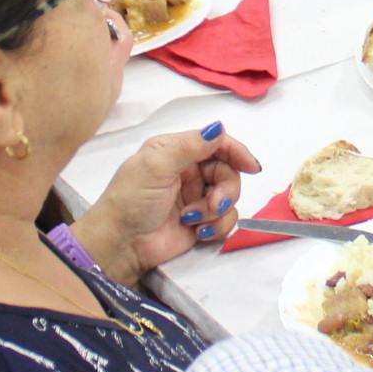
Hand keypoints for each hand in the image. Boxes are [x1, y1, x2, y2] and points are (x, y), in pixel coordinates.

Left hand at [73, 121, 262, 280]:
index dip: (237, 152)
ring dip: (216, 210)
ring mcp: (195, 198)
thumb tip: (219, 128)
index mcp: (176, 151)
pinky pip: (224, 220)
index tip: (251, 166)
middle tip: (214, 204)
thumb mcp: (156, 165)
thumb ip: (190, 145)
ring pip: (229, 197)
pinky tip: (196, 233)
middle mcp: (188, 171)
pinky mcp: (200, 222)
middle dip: (226, 189)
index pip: (216, 144)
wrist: (120, 244)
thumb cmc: (132, 199)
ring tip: (195, 221)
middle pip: (228, 172)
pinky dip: (215, 227)